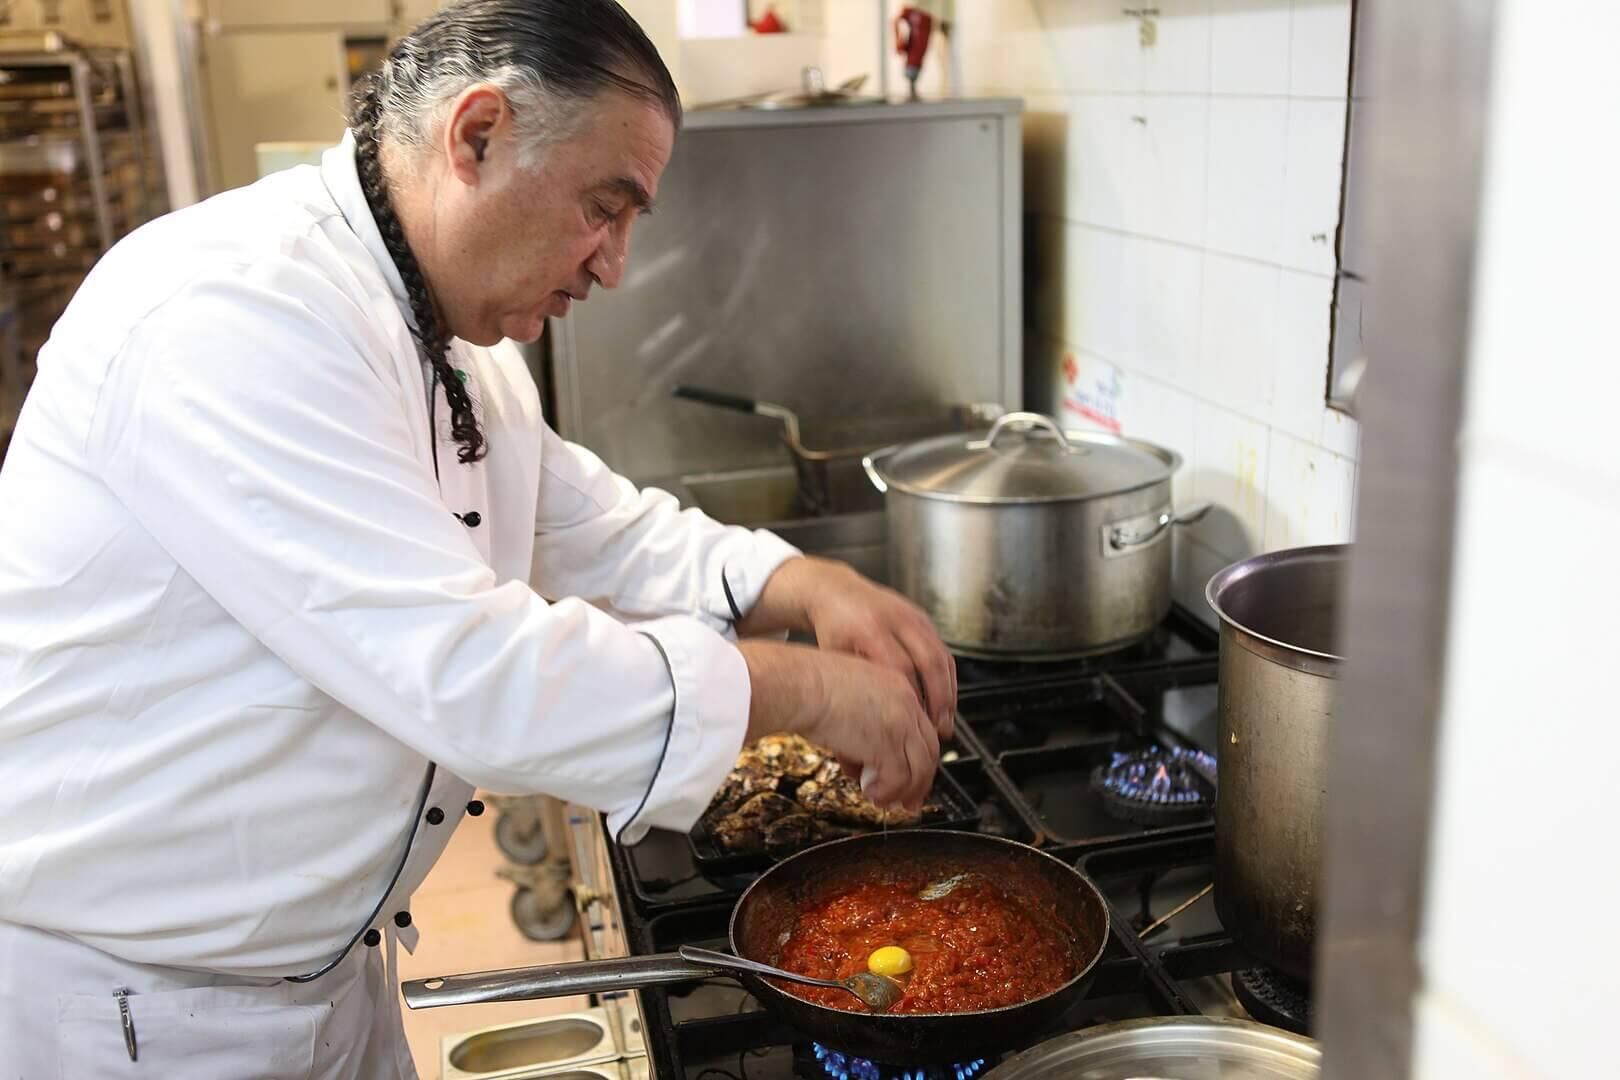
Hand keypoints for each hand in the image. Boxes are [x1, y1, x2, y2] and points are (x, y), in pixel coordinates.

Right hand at [737, 641, 938, 810]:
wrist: (798, 685)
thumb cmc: (807, 686)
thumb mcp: (846, 698)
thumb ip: (862, 725)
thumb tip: (861, 761)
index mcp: (898, 686)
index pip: (920, 727)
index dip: (916, 755)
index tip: (910, 772)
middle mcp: (906, 703)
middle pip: (928, 749)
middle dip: (919, 780)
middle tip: (908, 800)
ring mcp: (900, 724)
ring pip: (919, 768)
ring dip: (903, 791)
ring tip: (884, 801)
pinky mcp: (887, 744)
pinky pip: (898, 780)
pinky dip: (887, 792)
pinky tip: (870, 794)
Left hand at [741, 557, 956, 737]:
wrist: (834, 590)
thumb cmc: (832, 628)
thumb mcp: (833, 658)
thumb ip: (852, 688)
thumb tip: (860, 725)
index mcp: (870, 628)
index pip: (900, 669)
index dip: (912, 700)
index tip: (915, 727)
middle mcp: (896, 619)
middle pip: (929, 661)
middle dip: (940, 700)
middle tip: (940, 730)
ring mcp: (913, 616)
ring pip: (941, 656)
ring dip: (948, 691)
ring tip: (946, 720)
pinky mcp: (922, 617)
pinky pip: (943, 649)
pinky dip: (947, 677)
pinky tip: (944, 699)